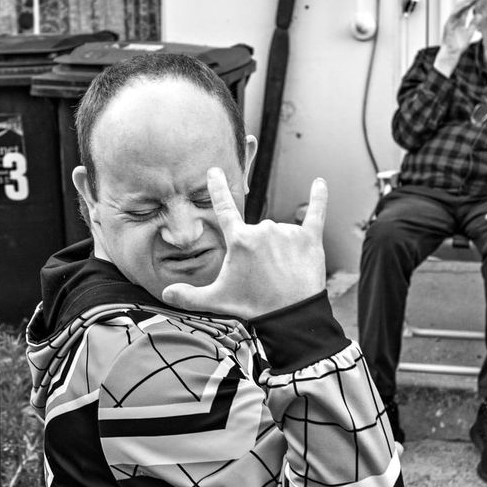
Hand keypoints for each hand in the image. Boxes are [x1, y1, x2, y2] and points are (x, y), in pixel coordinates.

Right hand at [162, 168, 327, 319]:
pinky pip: (316, 212)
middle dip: (257, 252)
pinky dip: (319, 197)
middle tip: (262, 277)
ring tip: (281, 274)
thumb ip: (189, 295)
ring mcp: (287, 232)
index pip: (224, 208)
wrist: (291, 316)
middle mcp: (262, 230)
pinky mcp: (310, 239)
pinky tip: (320, 182)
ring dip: (278, 250)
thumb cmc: (253, 306)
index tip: (214, 170)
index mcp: (239, 239)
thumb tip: (166, 293)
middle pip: (255, 232)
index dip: (217, 188)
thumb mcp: (216, 300)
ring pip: (278, 233)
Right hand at [433, 0, 478, 75]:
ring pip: (457, 9)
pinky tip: (465, 5)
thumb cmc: (458, 46)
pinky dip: (459, 10)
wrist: (451, 54)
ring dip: (465, 3)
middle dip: (468, 0)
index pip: (466, 9)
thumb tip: (479, 15)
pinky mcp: (448, 25)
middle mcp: (454, 20)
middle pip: (461, 7)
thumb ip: (473, 24)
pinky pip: (453, 15)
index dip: (472, 3)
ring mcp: (450, 22)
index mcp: (459, 21)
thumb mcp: (469, 33)